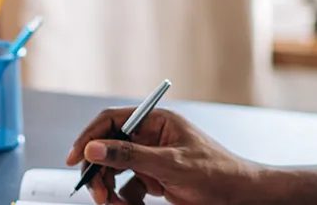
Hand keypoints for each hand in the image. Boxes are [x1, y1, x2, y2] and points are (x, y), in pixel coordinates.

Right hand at [66, 108, 264, 204]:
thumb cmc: (217, 173)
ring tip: (114, 204)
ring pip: (116, 170)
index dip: (89, 138)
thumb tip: (94, 148)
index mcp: (156, 121)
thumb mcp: (170, 165)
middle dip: (100, 172)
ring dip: (111, 189)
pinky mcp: (155, 177)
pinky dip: (126, 199)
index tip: (75, 158)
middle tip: (97, 193)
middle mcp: (151, 136)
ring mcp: (152, 158)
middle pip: (109, 148)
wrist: (240, 197)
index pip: (111, 121)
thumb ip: (129, 156)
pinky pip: (129, 187)